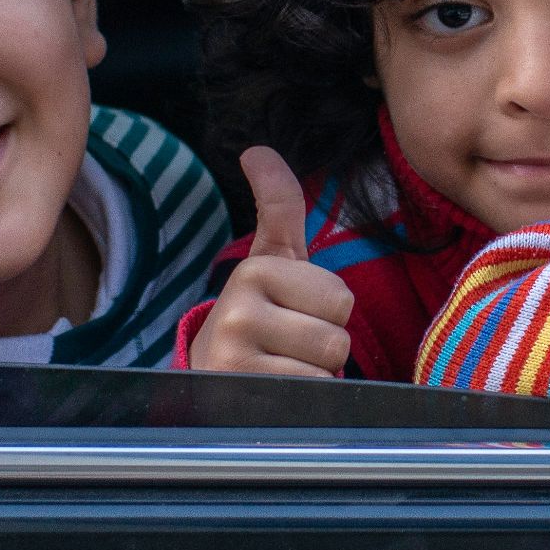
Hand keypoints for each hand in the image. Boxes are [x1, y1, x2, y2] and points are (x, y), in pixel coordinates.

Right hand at [189, 147, 353, 375]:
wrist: (210, 381)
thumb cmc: (257, 316)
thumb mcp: (271, 261)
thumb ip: (278, 207)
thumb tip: (256, 150)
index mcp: (254, 271)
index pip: (339, 296)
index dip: (325, 310)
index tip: (289, 311)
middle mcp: (237, 310)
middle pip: (336, 332)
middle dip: (321, 342)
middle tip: (286, 344)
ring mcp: (235, 354)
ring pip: (326, 364)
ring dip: (313, 372)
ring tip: (279, 367)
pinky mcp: (242, 394)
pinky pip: (311, 393)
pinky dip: (302, 399)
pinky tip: (272, 393)